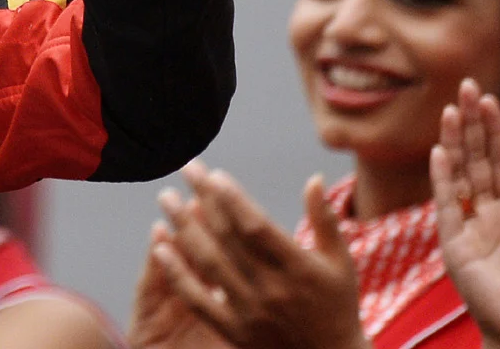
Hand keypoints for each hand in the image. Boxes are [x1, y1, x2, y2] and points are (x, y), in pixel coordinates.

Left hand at [149, 162, 368, 348]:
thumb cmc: (337, 304)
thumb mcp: (340, 262)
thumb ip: (325, 220)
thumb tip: (313, 178)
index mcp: (299, 268)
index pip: (257, 227)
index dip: (233, 199)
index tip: (214, 174)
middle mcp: (273, 289)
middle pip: (228, 238)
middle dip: (203, 200)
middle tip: (186, 169)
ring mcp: (250, 311)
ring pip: (209, 263)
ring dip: (184, 228)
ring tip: (167, 199)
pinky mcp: (234, 330)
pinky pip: (198, 300)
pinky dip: (177, 274)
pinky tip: (159, 247)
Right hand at [432, 78, 499, 348]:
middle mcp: (490, 222)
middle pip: (480, 164)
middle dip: (476, 126)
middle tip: (472, 86)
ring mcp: (471, 232)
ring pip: (463, 176)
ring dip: (458, 140)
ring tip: (454, 106)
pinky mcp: (457, 247)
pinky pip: (448, 206)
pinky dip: (443, 177)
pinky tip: (441, 151)